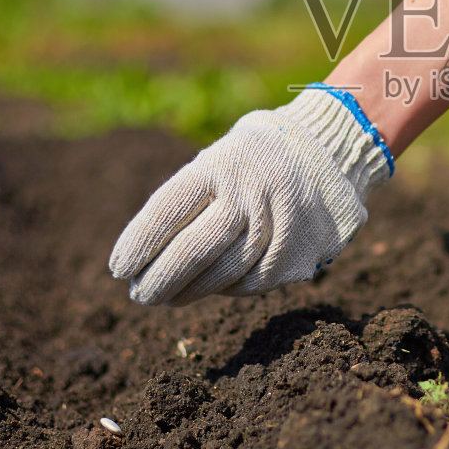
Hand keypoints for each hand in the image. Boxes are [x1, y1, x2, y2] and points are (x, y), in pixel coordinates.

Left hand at [108, 86, 393, 305]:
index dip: (140, 241)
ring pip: (224, 272)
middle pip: (196, 247)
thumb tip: (145, 256)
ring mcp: (279, 220)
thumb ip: (190, 200)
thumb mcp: (221, 158)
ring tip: (166, 297)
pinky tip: (210, 288)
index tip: (118, 268)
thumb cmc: (254, 160)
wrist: (330, 151)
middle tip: (138, 295)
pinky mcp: (300, 249)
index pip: (170, 207)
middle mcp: (251, 189)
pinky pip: (253, 280)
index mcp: (222, 162)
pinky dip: (227, 288)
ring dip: (189, 290)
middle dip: (161, 278)